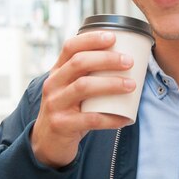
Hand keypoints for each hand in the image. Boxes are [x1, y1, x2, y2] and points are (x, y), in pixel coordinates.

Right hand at [30, 31, 135, 167]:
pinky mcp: (62, 125)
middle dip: (106, 59)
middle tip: (129, 61)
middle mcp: (53, 84)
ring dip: (110, 84)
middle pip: (79, 63)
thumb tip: (128, 60)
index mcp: (58, 71)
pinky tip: (125, 118)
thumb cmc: (69, 109)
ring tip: (131, 85)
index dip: (91, 39)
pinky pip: (90, 119)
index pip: (70, 47)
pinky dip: (110, 118)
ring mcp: (55, 104)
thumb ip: (88, 74)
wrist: (47, 142)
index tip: (113, 36)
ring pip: (83, 87)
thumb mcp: (71, 87)